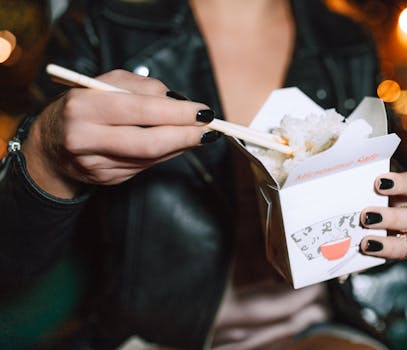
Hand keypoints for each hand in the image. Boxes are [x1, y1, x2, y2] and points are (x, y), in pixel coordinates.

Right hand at [22, 70, 217, 198]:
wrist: (50, 145)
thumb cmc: (84, 106)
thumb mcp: (105, 84)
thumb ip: (142, 87)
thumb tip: (179, 102)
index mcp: (83, 107)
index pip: (140, 110)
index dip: (177, 113)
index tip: (203, 111)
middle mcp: (84, 138)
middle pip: (148, 142)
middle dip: (185, 136)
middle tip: (209, 129)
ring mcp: (94, 165)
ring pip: (150, 158)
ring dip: (179, 146)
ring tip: (197, 134)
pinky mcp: (105, 179)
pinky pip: (145, 167)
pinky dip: (164, 154)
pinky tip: (174, 144)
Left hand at [359, 171, 406, 259]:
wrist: (359, 216)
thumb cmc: (361, 189)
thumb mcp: (359, 181)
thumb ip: (351, 180)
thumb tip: (322, 173)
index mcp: (405, 191)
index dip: (400, 184)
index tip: (379, 183)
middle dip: (390, 217)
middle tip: (365, 215)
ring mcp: (404, 235)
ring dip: (388, 243)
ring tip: (365, 241)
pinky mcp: (394, 251)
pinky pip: (393, 258)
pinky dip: (379, 254)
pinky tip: (363, 250)